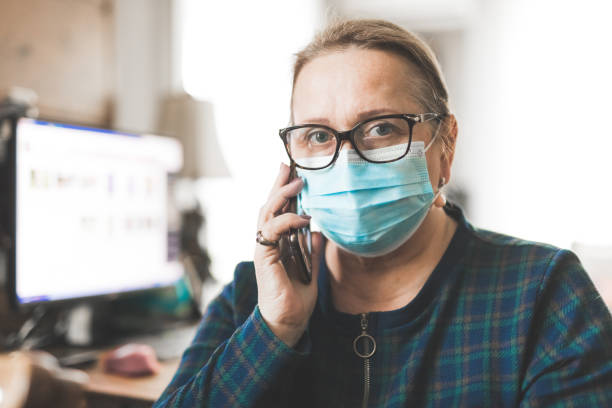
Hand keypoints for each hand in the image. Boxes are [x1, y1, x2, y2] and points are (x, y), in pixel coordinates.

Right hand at [254, 163, 322, 347]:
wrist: (287, 320)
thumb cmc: (296, 295)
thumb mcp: (311, 266)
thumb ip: (312, 247)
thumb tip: (320, 230)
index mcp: (276, 241)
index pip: (277, 210)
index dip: (282, 190)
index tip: (291, 172)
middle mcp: (266, 241)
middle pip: (268, 205)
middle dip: (278, 184)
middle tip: (288, 165)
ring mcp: (263, 248)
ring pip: (267, 213)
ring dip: (281, 196)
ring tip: (297, 183)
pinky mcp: (264, 256)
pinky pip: (272, 231)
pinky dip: (287, 221)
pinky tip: (303, 216)